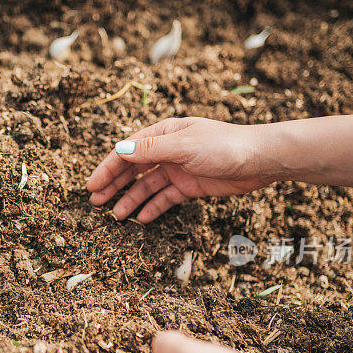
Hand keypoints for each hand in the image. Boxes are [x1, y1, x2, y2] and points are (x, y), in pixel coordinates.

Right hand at [87, 117, 273, 222]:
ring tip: (116, 215)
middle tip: (96, 202)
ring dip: (131, 199)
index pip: (128, 151)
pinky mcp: (190, 185)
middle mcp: (168, 150)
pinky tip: (142, 219)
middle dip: (114, 185)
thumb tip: (120, 151)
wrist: (260, 160)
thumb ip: (151, 151)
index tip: (92, 185)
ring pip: (147, 185)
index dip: (108, 168)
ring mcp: (178, 168)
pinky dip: (154, 207)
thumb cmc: (224, 146)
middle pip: (134, 169)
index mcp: (164, 134)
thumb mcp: (184, 146)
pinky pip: (166, 197)